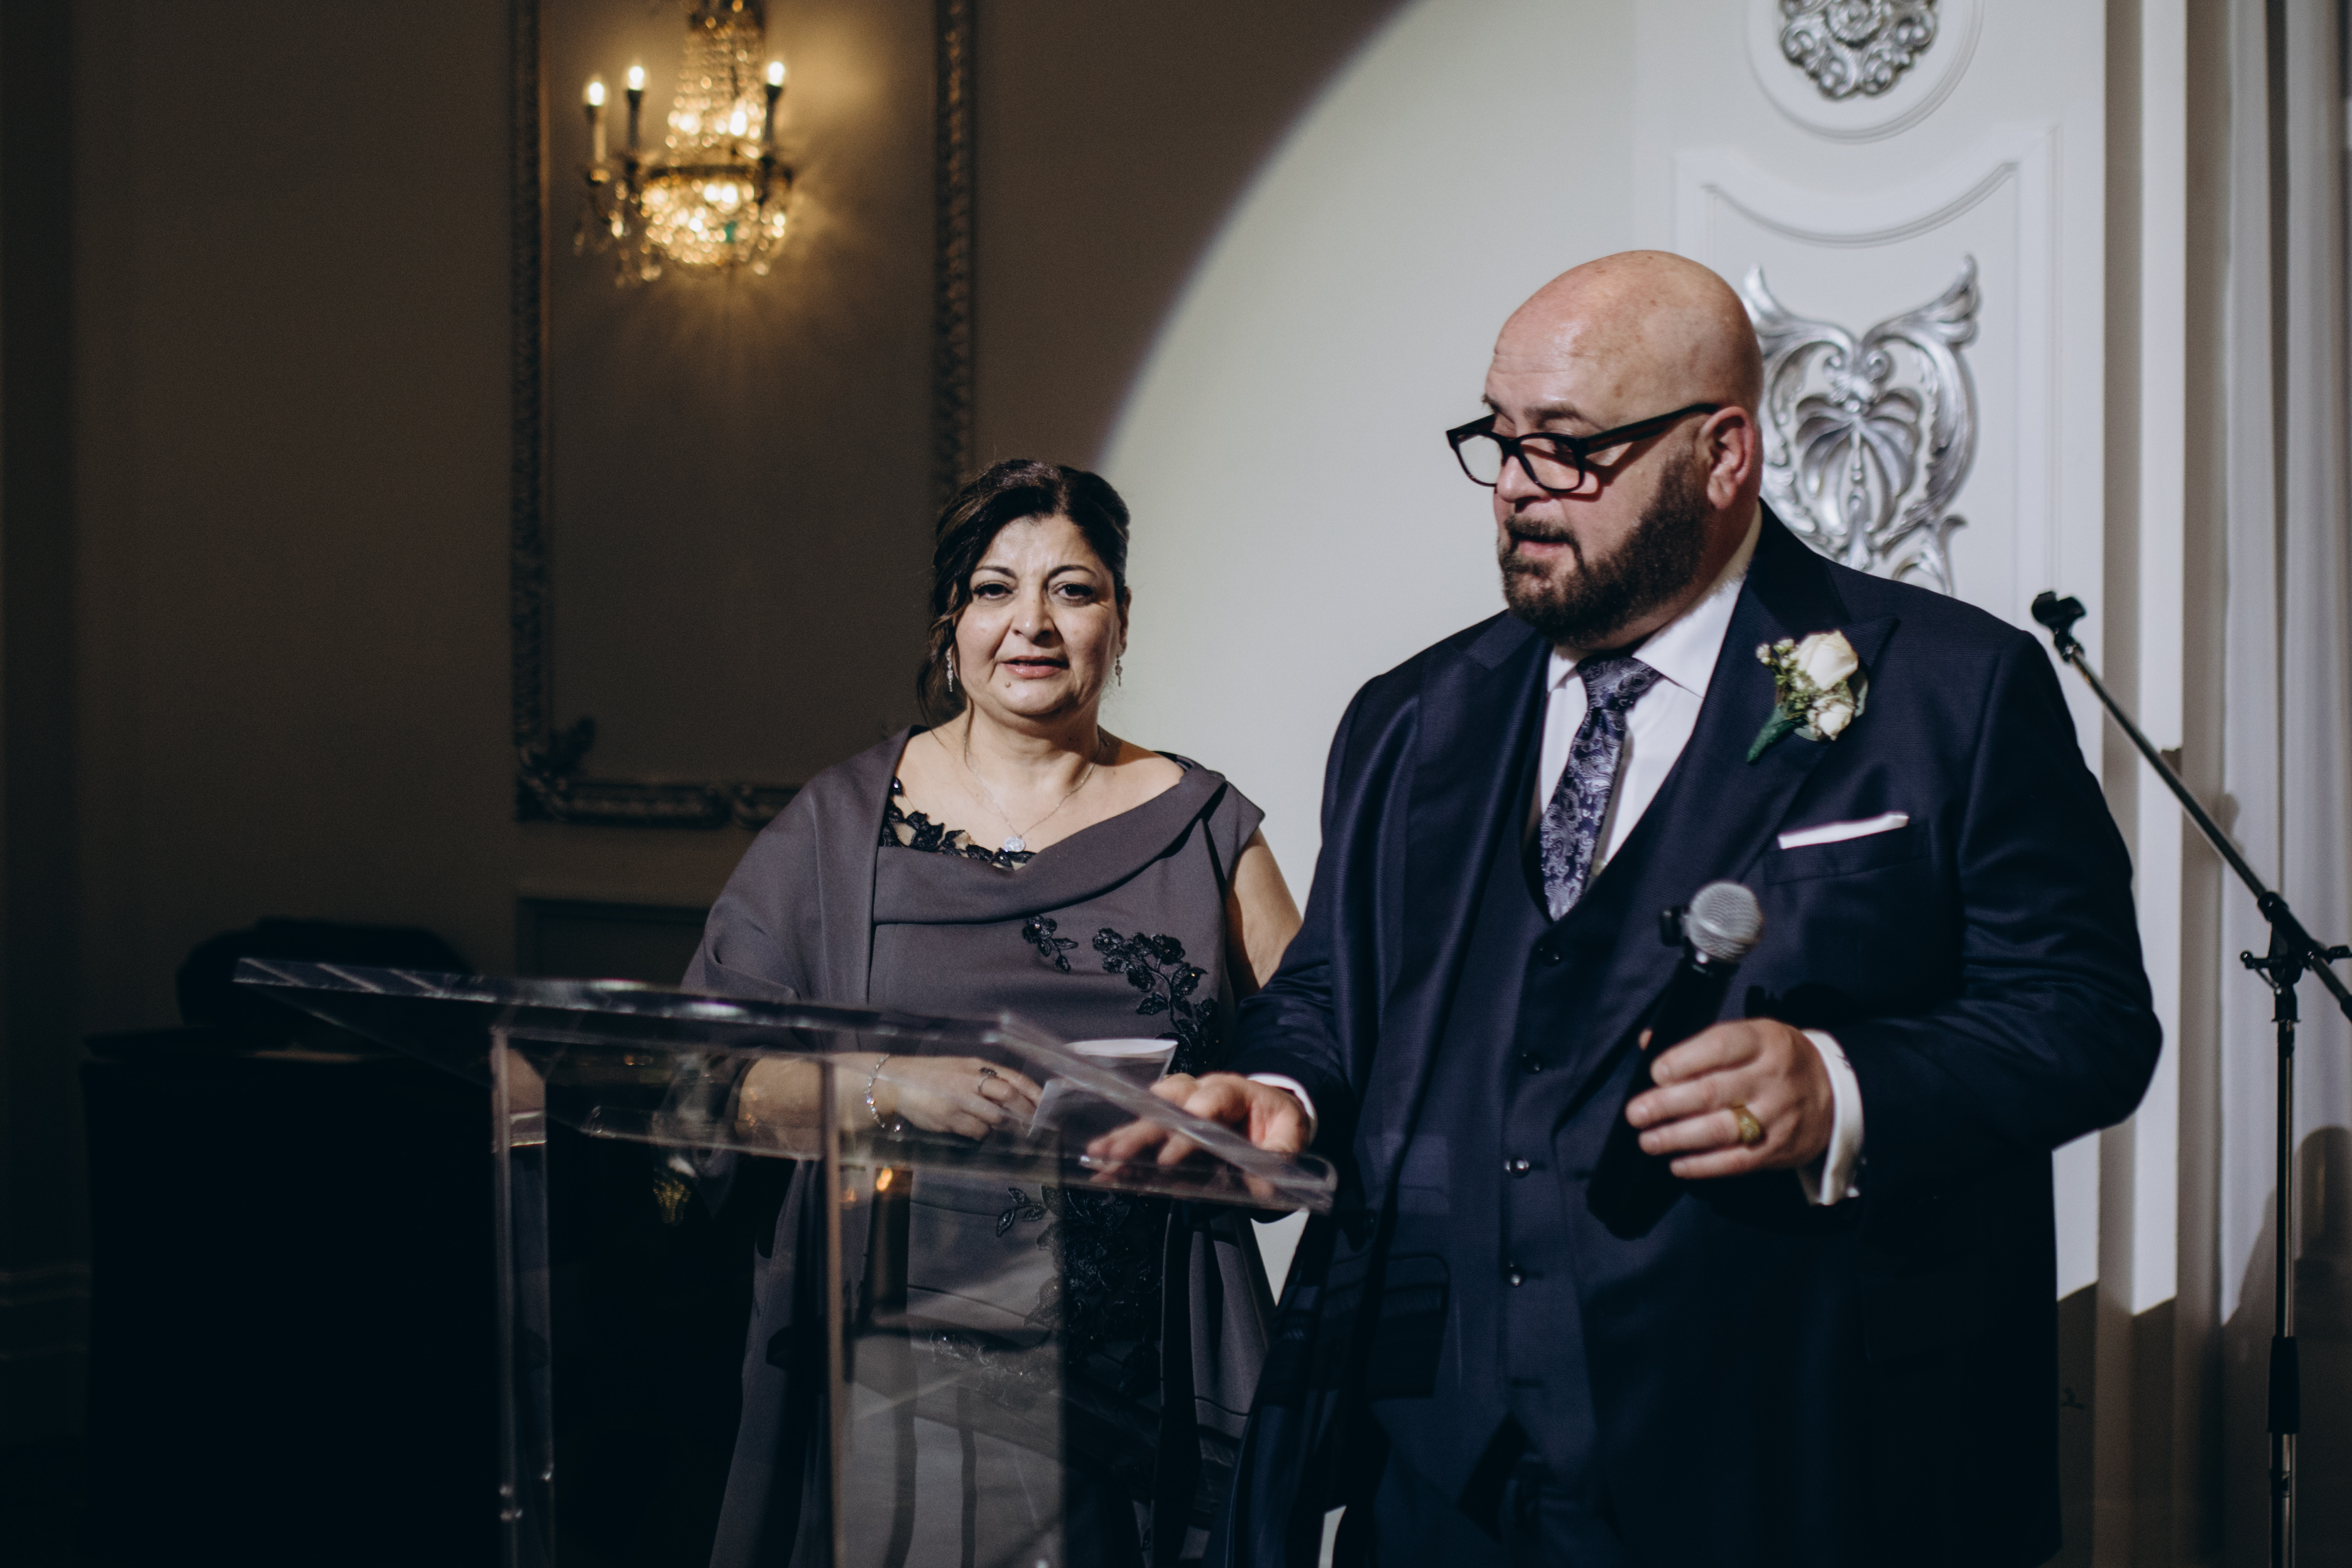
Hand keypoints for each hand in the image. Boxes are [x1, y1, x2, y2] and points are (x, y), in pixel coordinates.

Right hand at [874, 1055, 1041, 1140]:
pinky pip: (976, 1131)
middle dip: (1024, 1113)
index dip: (1033, 1092)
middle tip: (1031, 1124)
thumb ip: (984, 1080)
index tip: (1045, 1105)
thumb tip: (1012, 1096)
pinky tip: (976, 1129)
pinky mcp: (949, 1118)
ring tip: (998, 1127)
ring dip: (1001, 1126)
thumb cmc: (932, 1075)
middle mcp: (970, 1080)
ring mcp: (959, 1099)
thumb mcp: (960, 1068)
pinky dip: (982, 1134)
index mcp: (976, 1065)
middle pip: (1009, 1097)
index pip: (1014, 1078)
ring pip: (995, 1118)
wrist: (896, 1082)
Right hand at [1083, 1072, 1310, 1169]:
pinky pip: (1146, 1128)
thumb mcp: (1291, 1134)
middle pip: (1168, 1105)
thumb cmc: (1276, 1119)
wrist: (1269, 1110)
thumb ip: (1280, 1156)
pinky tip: (1104, 1166)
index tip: (1169, 1159)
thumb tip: (1263, 1184)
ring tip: (1100, 1157)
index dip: (1187, 1130)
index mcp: (1234, 1089)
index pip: (1208, 1103)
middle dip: (1142, 1131)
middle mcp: (1201, 1090)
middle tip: (1118, 1154)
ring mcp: (1183, 1103)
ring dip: (1124, 1135)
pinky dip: (1124, 1147)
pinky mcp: (1172, 1120)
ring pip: (1150, 1112)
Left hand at [1625, 1019, 1831, 1178]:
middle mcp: (1771, 1077)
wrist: (1835, 1094)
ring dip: (1677, 1137)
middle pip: (1712, 1091)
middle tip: (1636, 1113)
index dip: (1683, 1060)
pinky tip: (1676, 1164)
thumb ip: (1701, 1040)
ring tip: (1648, 1140)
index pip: (1720, 1046)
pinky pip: (1735, 1162)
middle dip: (1667, 1104)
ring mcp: (1777, 1116)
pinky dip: (1702, 1166)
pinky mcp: (1778, 1150)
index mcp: (1763, 1041)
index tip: (1656, 1073)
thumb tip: (1647, 1041)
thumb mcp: (1751, 1036)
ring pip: (1721, 1129)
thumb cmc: (1776, 1060)